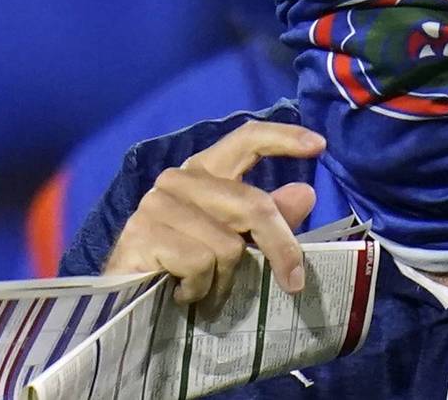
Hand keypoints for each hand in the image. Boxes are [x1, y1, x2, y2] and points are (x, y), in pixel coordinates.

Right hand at [104, 121, 324, 305]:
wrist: (128, 310)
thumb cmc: (185, 271)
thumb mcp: (237, 245)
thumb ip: (271, 220)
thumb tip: (306, 193)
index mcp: (204, 172)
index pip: (246, 139)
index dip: (283, 138)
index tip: (319, 145)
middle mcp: (178, 179)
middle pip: (252, 205)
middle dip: (282, 249)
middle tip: (295, 283)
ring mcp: (157, 204)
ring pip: (227, 245)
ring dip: (225, 281)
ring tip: (204, 289)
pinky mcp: (142, 233)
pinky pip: (200, 265)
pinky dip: (199, 290)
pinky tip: (180, 293)